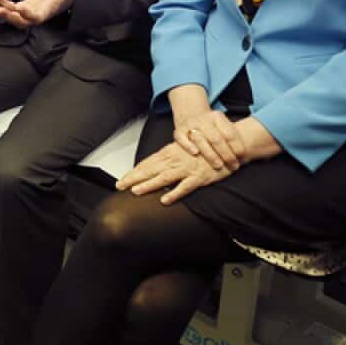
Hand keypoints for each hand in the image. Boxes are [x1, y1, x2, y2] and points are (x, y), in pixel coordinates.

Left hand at [0, 0, 74, 28]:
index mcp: (48, 11)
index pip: (37, 17)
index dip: (28, 14)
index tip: (20, 7)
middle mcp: (37, 14)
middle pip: (22, 22)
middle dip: (10, 18)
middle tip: (1, 10)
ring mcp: (28, 11)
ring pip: (14, 17)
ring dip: (2, 12)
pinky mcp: (22, 7)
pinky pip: (10, 6)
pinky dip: (1, 1)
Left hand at [117, 141, 232, 204]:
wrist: (226, 145)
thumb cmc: (203, 148)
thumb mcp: (181, 150)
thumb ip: (167, 157)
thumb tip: (152, 166)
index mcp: (170, 152)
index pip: (147, 163)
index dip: (133, 172)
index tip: (121, 180)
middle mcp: (175, 160)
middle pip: (151, 169)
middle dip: (134, 178)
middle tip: (120, 185)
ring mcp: (187, 169)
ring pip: (164, 177)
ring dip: (149, 184)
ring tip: (136, 191)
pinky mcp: (199, 177)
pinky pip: (185, 186)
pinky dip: (174, 193)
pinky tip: (165, 199)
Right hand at [173, 109, 246, 170]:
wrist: (191, 115)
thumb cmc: (211, 127)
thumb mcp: (222, 126)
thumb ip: (231, 138)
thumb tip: (243, 156)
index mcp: (217, 116)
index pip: (229, 133)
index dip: (237, 147)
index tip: (241, 157)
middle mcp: (203, 119)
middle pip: (216, 138)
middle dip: (226, 154)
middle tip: (232, 165)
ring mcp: (189, 124)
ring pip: (200, 139)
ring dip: (210, 154)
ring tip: (218, 165)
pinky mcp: (178, 131)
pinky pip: (182, 138)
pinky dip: (188, 145)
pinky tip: (195, 153)